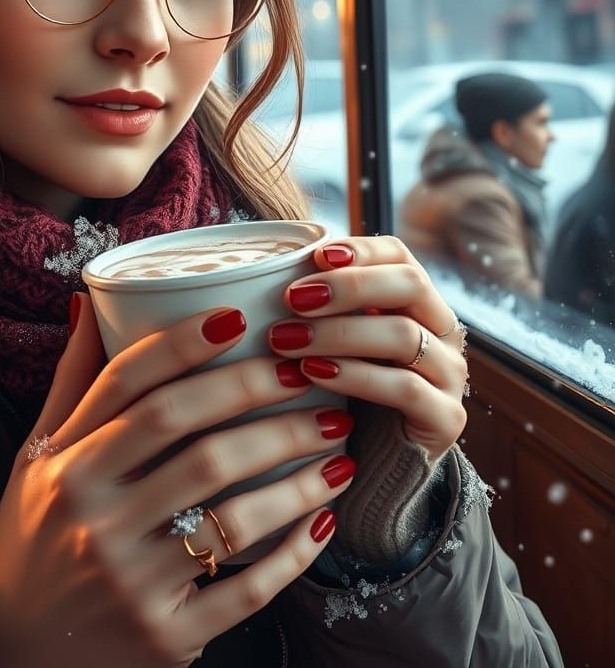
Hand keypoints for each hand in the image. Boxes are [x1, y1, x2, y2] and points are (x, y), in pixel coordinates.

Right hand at [0, 296, 356, 667]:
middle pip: (194, 440)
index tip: (236, 317)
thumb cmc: (33, 534)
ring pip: (232, 515)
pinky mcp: (165, 634)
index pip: (131, 387)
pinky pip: (246, 589)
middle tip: (308, 377)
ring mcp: (131, 580)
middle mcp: (95, 518)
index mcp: (66, 465)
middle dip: (261, 399)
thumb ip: (72, 383)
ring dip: (296, 475)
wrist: (13, 648)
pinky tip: (323, 522)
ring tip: (336, 446)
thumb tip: (88, 302)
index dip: (184, 346)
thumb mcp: (35, 456)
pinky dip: (293, 553)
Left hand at [268, 236, 468, 462]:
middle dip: (346, 286)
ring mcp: (449, 374)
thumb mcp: (332, 340)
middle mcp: (440, 330)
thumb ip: (316, 307)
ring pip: (403, 335)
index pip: (398, 254)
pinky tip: (312, 373)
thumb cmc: (343, 389)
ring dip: (338, 333)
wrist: (374, 463)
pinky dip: (355, 376)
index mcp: (416, 300)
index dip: (359, 249)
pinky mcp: (446, 419)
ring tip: (285, 340)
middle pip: (409, 284)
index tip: (314, 255)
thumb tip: (262, 272)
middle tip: (291, 299)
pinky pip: (405, 387)